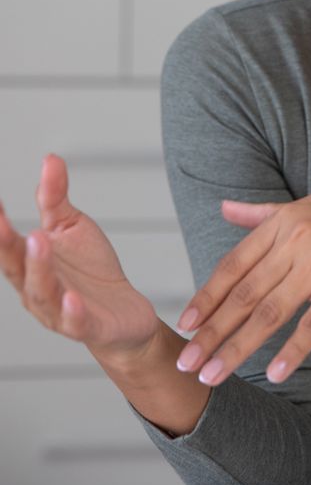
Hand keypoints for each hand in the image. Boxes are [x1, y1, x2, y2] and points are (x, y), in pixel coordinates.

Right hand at [0, 154, 159, 360]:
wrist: (123, 313)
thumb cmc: (91, 271)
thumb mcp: (72, 227)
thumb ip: (55, 197)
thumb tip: (49, 158)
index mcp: (30, 264)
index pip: (7, 244)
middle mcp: (37, 289)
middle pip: (17, 269)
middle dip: (7, 246)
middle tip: (2, 223)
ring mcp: (59, 310)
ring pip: (43, 293)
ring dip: (38, 269)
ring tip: (38, 241)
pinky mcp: (87, 326)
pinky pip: (75, 322)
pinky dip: (71, 311)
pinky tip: (71, 298)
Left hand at [174, 183, 310, 385]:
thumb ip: (263, 213)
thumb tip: (223, 207)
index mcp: (284, 221)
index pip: (234, 265)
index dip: (207, 297)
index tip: (184, 326)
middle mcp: (297, 240)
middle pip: (244, 294)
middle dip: (211, 332)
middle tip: (186, 363)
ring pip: (269, 313)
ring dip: (236, 348)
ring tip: (212, 376)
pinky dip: (291, 352)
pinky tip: (273, 375)